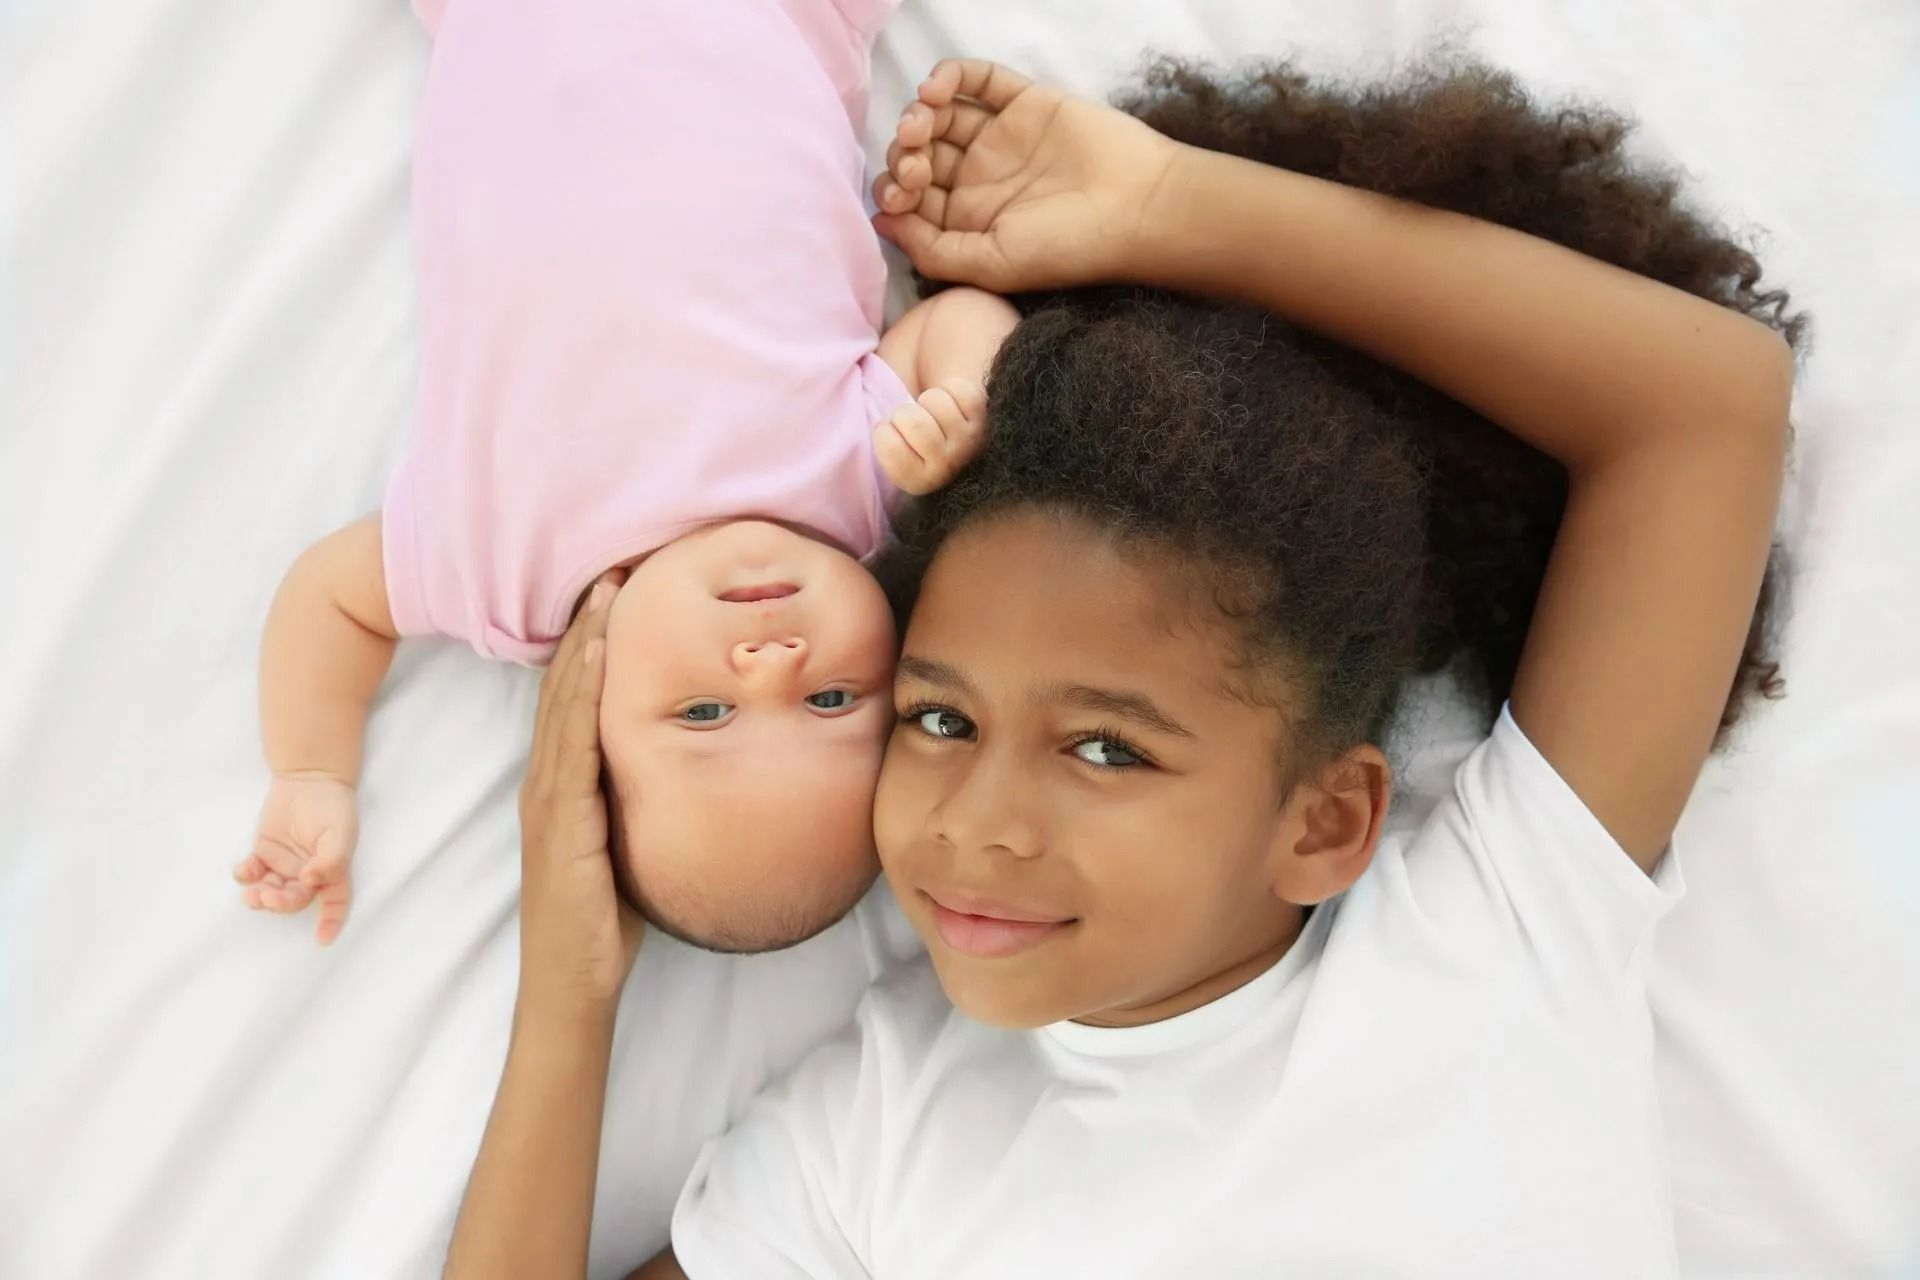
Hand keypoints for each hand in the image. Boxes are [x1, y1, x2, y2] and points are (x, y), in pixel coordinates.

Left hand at [234, 773, 358, 944]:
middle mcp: (308, 874)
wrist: (309, 777)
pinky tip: (244, 870)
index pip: (335, 903)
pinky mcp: (263, 853)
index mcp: (333, 872)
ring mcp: (284, 865)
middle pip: (295, 900)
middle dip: (281, 903)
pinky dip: (245, 876)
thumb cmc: (333, 806)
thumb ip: (330, 860)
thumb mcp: (340, 832)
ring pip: (271, 891)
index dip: (331, 923)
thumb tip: (310, 882)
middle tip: (268, 896)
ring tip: (252, 893)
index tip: (322, 940)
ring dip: (260, 897)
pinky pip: (252, 873)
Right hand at [516, 571, 642, 1016]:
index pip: (576, 694)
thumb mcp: (629, 839)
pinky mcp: (560, 821)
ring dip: (586, 642)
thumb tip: (699, 760)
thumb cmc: (609, 916)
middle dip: (590, 622)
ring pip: (565, 703)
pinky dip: (582, 696)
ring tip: (609, 589)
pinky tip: (600, 658)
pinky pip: (571, 747)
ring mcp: (548, 798)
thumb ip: (643, 799)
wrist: (574, 984)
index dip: (595, 638)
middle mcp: (548, 779)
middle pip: (566, 683)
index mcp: (563, 781)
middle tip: (617, 562)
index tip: (623, 587)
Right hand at [873, 377, 988, 494]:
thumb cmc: (916, 448)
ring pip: (934, 401)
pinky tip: (949, 404)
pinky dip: (949, 388)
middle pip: (914, 423)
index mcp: (917, 481)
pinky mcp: (983, 418)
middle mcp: (946, 467)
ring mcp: (967, 442)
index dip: (884, 431)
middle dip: (904, 413)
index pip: (889, 447)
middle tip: (910, 421)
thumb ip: (885, 445)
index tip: (893, 435)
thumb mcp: (894, 457)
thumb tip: (869, 418)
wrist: (961, 451)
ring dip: (927, 400)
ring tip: (930, 413)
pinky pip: (958, 389)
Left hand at [874, 59, 1183, 291]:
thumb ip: (932, 251)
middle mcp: (981, 180)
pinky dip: (950, 77)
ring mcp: (1001, 138)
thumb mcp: (991, 266)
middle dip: (904, 155)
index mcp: (969, 223)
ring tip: (921, 122)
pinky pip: (978, 80)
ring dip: (917, 115)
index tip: (901, 196)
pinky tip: (936, 90)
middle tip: (914, 163)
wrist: (1137, 207)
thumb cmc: (1069, 248)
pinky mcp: (1024, 102)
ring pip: (940, 116)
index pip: (912, 201)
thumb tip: (879, 224)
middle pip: (920, 155)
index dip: (894, 193)